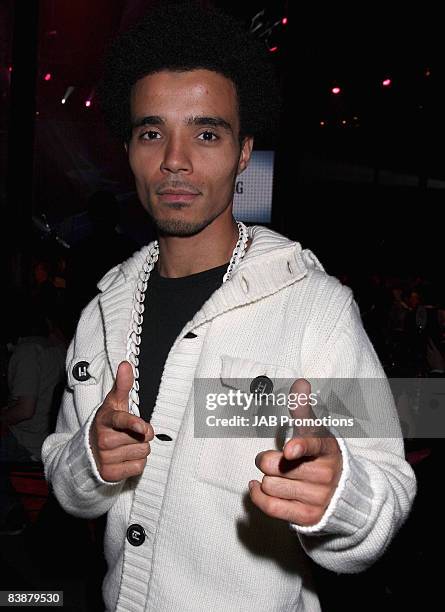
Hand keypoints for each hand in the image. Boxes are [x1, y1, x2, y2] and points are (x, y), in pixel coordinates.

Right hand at [89, 361, 153, 481]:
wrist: (90, 450)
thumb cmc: (109, 423)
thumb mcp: (114, 403)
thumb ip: (122, 385)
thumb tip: (126, 364)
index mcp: (105, 419)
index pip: (121, 421)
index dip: (133, 424)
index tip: (144, 428)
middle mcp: (103, 439)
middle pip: (141, 438)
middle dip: (140, 436)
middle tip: (128, 434)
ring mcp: (105, 458)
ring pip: (142, 453)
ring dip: (139, 450)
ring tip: (125, 446)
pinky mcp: (110, 474)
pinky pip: (138, 467)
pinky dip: (136, 463)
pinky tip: (124, 458)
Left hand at [249, 378, 341, 526]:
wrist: (344, 494)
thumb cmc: (321, 456)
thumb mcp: (316, 432)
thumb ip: (304, 409)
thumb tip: (300, 383)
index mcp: (328, 449)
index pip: (314, 445)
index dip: (300, 447)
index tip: (289, 450)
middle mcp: (326, 475)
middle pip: (277, 466)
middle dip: (267, 460)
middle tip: (275, 458)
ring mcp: (319, 498)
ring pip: (271, 485)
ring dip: (267, 479)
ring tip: (279, 476)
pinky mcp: (308, 517)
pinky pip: (271, 507)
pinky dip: (258, 496)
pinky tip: (256, 487)